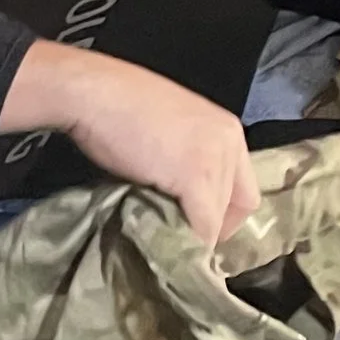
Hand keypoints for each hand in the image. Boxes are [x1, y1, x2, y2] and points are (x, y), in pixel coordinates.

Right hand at [0, 38, 261, 243]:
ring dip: (194, 236)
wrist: (95, 93)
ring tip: (166, 242)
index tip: (197, 228)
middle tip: (179, 241)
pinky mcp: (195, 176)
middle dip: (208, 228)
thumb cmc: (119, 108)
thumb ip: (186, 161)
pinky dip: (188, 242)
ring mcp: (215, 158)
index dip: (223, 217)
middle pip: (234, 207)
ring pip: (218, 219)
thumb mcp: (168, 132)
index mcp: (227, 129)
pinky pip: (203, 226)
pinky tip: (167, 246)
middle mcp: (230, 141)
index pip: (244, 190)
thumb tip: (182, 203)